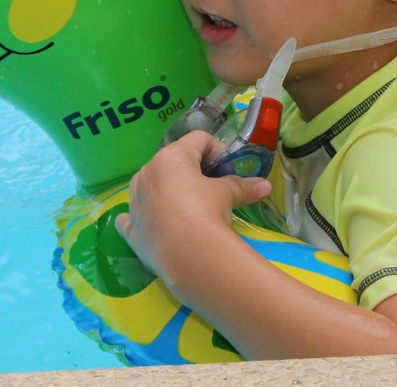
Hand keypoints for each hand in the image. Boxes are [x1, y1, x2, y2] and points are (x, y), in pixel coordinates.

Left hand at [115, 129, 271, 282]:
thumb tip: (266, 186)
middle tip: (213, 191)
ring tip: (189, 210)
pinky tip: (156, 225)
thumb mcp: (227, 195)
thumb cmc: (207, 213)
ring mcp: (134, 200)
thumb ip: (243, 186)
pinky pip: (132, 216)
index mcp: (170, 157)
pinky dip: (144, 217)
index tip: (228, 170)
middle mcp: (147, 172)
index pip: (198, 139)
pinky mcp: (130, 227)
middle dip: (193, 172)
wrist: (188, 256)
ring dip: (168, 191)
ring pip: (151, 185)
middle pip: (173, 162)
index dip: (217, 151)